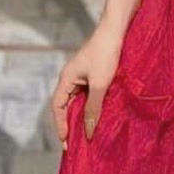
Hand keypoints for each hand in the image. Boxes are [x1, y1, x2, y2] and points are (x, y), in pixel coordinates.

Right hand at [51, 20, 124, 148]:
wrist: (116, 31)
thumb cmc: (106, 55)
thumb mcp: (100, 85)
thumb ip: (93, 108)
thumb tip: (87, 132)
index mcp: (66, 79)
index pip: (58, 107)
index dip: (61, 125)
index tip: (66, 142)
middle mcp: (70, 78)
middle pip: (66, 105)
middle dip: (71, 123)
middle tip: (78, 142)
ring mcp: (82, 75)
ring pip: (79, 100)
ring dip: (83, 114)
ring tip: (89, 132)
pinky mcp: (93, 72)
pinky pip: (89, 93)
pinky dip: (92, 104)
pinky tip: (99, 114)